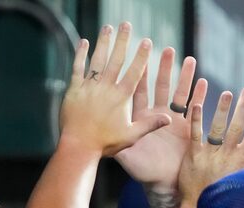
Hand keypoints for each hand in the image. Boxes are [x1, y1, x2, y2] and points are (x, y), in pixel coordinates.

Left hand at [59, 23, 170, 156]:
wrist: (78, 146)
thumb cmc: (105, 143)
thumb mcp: (131, 136)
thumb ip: (149, 125)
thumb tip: (169, 119)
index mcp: (122, 97)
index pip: (135, 72)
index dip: (141, 56)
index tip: (147, 42)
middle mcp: (106, 87)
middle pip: (116, 59)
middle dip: (122, 40)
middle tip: (126, 24)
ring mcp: (90, 87)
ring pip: (98, 59)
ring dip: (103, 42)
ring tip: (108, 27)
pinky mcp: (74, 89)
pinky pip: (77, 68)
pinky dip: (80, 54)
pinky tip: (83, 42)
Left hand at [115, 48, 207, 188]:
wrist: (162, 183)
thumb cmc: (142, 170)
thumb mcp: (126, 154)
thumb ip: (115, 138)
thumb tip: (98, 128)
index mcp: (141, 117)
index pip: (140, 91)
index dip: (141, 74)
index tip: (141, 57)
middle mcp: (157, 115)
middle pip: (161, 86)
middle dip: (165, 68)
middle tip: (168, 49)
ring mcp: (174, 121)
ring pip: (180, 94)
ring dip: (185, 77)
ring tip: (190, 60)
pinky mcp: (187, 128)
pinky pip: (195, 109)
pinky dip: (200, 96)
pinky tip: (204, 83)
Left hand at [179, 88, 243, 203]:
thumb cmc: (225, 195)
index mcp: (242, 161)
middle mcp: (227, 155)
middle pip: (237, 127)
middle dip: (243, 108)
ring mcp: (210, 155)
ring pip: (217, 128)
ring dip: (222, 109)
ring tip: (227, 93)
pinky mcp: (193, 156)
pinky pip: (195, 135)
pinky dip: (196, 120)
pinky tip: (196, 104)